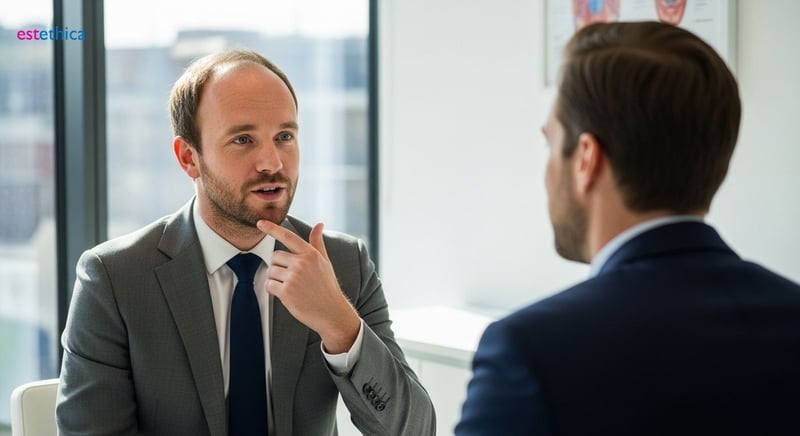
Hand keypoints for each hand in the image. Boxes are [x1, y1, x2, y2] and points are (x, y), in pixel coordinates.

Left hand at [256, 220, 360, 353]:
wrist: (331, 312)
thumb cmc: (327, 286)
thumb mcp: (325, 262)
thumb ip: (317, 242)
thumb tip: (319, 224)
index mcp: (311, 254)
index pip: (288, 237)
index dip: (272, 228)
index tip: (260, 223)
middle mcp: (302, 263)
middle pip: (275, 256)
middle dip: (278, 266)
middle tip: (290, 277)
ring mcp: (294, 277)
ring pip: (270, 271)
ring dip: (275, 279)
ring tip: (291, 287)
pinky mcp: (286, 292)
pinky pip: (269, 285)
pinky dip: (273, 289)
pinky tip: (286, 294)